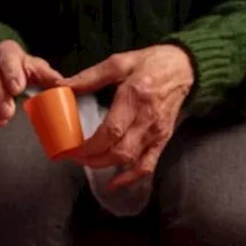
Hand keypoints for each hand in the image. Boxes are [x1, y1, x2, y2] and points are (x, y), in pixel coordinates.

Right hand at [0, 40, 63, 140]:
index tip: (17, 89)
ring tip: (0, 122)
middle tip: (9, 112)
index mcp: (7, 53)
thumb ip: (48, 76)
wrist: (1, 70)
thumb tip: (63, 87)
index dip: (10, 73)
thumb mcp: (37, 69)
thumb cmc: (22, 71)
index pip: (7, 59)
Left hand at [62, 45, 193, 188]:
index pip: (110, 132)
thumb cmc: (151, 63)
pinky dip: (131, 177)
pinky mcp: (163, 139)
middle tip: (73, 156)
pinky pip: (148, 164)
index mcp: (134, 97)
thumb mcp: (119, 62)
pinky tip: (114, 183)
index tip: (69, 148)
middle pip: (119, 151)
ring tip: (86, 162)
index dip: (88, 146)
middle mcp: (147, 119)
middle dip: (92, 159)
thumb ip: (89, 77)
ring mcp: (157, 131)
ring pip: (131, 160)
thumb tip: (62, 86)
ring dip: (106, 166)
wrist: (184, 68)